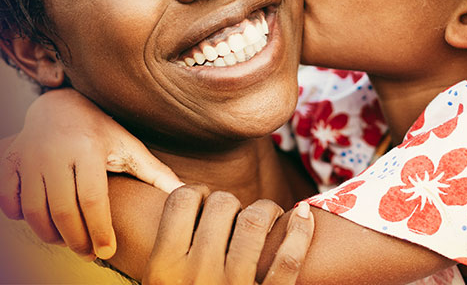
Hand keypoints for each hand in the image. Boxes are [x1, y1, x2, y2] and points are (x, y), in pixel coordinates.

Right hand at [0, 88, 183, 260]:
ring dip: (50, 235)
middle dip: (76, 240)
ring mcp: (28, 156)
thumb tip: (189, 195)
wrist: (57, 107)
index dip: (100, 232)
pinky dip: (19, 216)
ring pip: (33, 211)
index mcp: (88, 148)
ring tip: (67, 240)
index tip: (108, 251)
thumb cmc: (100, 132)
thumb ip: (156, 172)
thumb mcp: (128, 147)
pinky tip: (40, 219)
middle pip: (62, 211)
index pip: (92, 201)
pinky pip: (8, 199)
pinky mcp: (9, 162)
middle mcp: (54, 151)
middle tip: (88, 253)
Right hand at [145, 186, 314, 284]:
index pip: (181, 200)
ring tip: (266, 214)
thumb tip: (179, 198)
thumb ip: (163, 255)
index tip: (202, 202)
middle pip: (220, 204)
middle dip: (229, 201)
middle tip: (233, 213)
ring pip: (254, 221)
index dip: (194, 192)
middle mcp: (197, 274)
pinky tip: (303, 216)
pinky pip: (289, 261)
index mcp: (163, 269)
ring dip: (264, 209)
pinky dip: (300, 232)